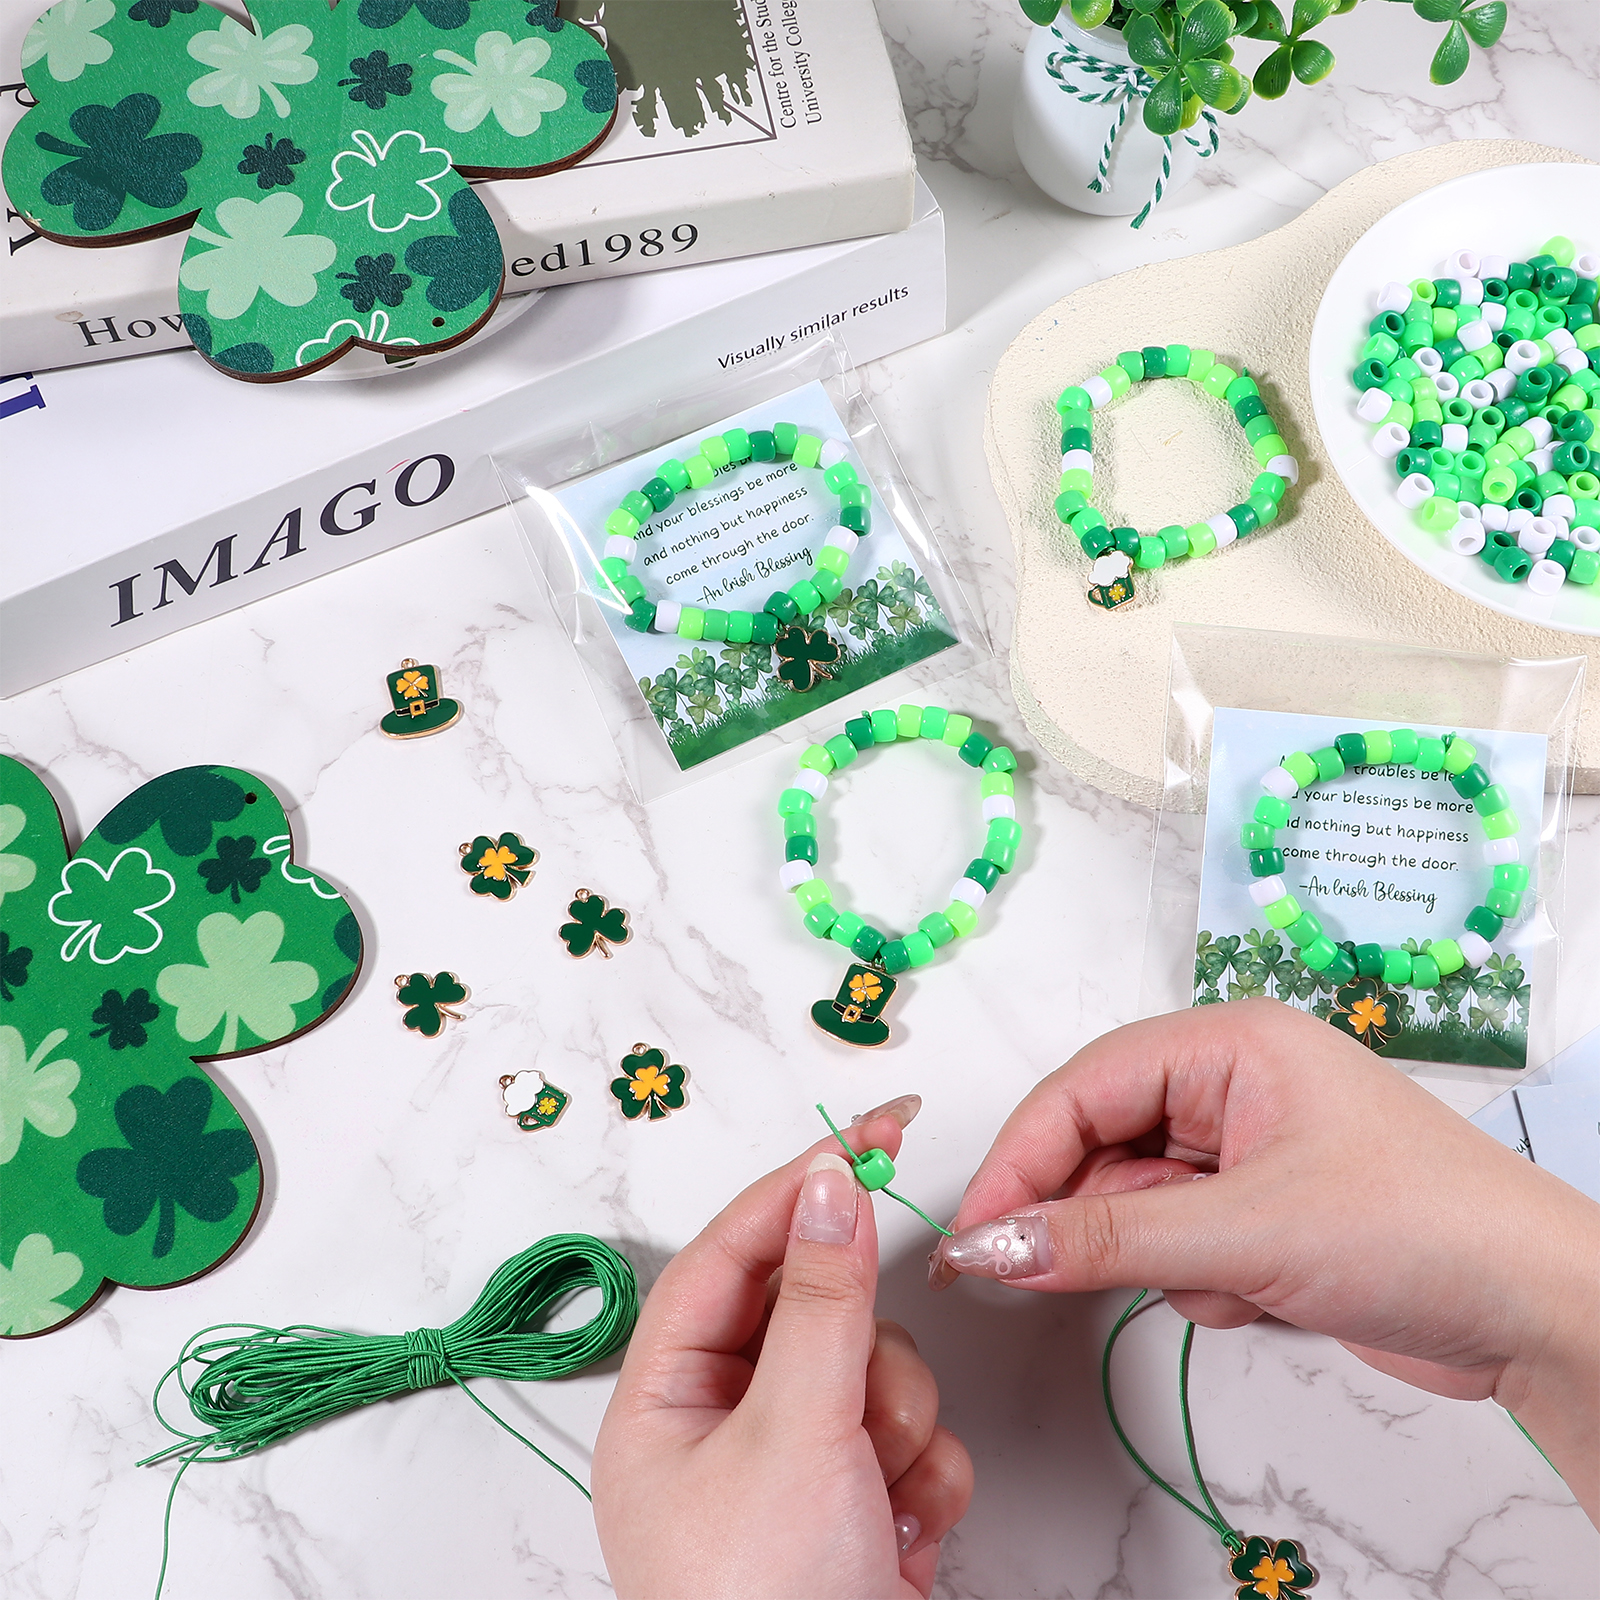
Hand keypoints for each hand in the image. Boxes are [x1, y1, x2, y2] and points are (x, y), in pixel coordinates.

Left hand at [594, 1095, 972, 1598]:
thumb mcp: (794, 1436)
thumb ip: (823, 1300)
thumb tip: (830, 1182)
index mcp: (665, 1400)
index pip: (733, 1252)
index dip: (800, 1184)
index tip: (874, 1130)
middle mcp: (721, 1428)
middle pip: (813, 1312)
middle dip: (862, 1354)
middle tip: (866, 1406)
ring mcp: (793, 1472)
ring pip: (873, 1372)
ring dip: (898, 1428)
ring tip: (878, 1501)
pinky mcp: (854, 1512)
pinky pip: (907, 1440)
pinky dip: (920, 1483)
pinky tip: (901, 1544)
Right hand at [931, 999, 1599, 1519]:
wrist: (1543, 1314)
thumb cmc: (1419, 1230)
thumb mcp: (1244, 1232)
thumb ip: (1105, 1240)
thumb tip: (993, 1244)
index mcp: (1228, 1044)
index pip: (1084, 1088)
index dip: (1020, 1157)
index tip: (972, 1229)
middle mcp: (1233, 1086)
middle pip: (1103, 1144)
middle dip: (1089, 1218)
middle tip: (1036, 1275)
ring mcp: (1251, 1152)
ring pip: (1139, 1204)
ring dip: (1160, 1258)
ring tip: (1226, 1283)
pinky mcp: (1267, 1213)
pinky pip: (1181, 1243)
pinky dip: (1202, 1281)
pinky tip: (1261, 1298)